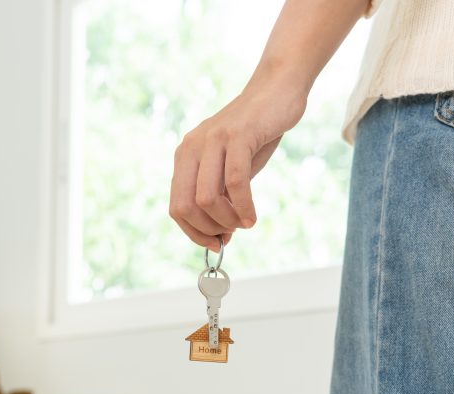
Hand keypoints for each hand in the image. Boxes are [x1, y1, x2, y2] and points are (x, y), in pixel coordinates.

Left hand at [169, 72, 307, 249]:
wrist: (276, 91)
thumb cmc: (255, 135)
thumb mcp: (231, 170)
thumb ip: (222, 197)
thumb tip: (220, 235)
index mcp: (184, 157)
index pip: (176, 207)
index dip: (193, 231)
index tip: (215, 242)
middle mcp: (191, 148)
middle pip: (185, 206)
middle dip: (208, 229)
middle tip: (230, 233)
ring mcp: (212, 140)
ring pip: (206, 198)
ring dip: (226, 220)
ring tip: (244, 224)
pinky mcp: (237, 136)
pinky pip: (235, 182)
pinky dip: (243, 206)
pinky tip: (252, 217)